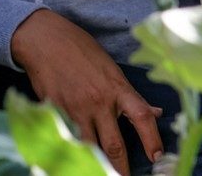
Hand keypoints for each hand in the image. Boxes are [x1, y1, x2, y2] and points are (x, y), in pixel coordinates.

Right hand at [10, 10, 163, 175]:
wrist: (44, 39)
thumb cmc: (80, 50)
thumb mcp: (112, 69)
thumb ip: (131, 95)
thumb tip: (156, 113)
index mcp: (117, 89)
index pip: (142, 117)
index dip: (152, 140)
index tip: (156, 157)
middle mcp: (99, 102)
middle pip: (114, 145)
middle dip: (121, 168)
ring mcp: (75, 109)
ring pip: (89, 147)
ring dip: (96, 163)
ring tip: (100, 170)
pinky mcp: (55, 112)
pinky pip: (67, 136)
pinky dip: (72, 147)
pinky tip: (74, 155)